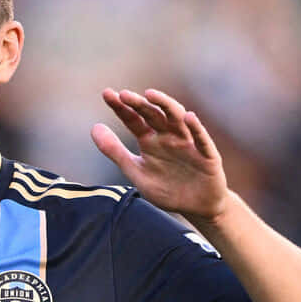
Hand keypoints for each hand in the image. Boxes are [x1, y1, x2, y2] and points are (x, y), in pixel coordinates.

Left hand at [90, 88, 230, 220]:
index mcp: (150, 141)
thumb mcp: (136, 172)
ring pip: (177, 119)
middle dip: (139, 104)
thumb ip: (115, 152)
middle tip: (124, 94)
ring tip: (151, 95)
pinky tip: (188, 117)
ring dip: (165, 105)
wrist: (196, 208)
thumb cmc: (167, 189)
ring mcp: (187, 144)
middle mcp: (168, 137)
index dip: (121, 108)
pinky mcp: (206, 155)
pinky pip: (202, 140)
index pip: (133, 120)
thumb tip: (94, 127)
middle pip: (153, 115)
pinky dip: (196, 128)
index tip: (107, 94)